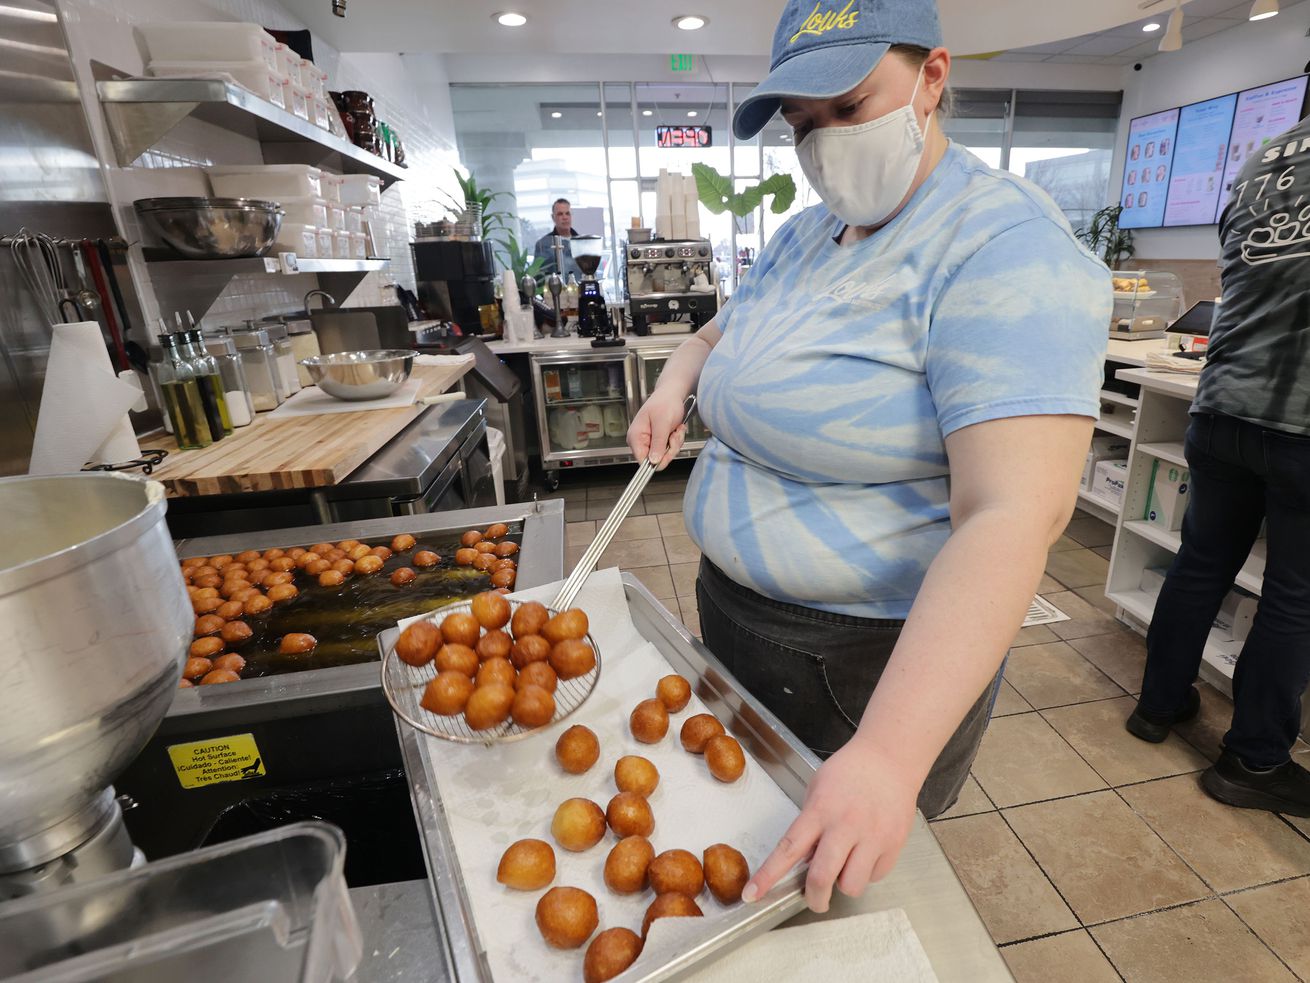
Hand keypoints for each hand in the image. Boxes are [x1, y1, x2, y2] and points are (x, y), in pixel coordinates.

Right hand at [627, 388, 687, 469]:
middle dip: (670, 448)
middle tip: (674, 434)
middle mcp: (640, 441)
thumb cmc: (665, 402)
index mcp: (635, 437)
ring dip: (675, 443)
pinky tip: (676, 429)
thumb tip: (653, 461)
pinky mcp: (658, 441)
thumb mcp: (662, 423)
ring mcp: (650, 441)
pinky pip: (669, 450)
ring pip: (665, 456)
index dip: (658, 460)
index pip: (643, 461)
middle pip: (656, 460)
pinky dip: (676, 440)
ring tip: (676, 429)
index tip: (669, 448)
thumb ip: (658, 443)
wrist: (673, 394)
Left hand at [742, 737, 918, 912]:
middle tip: (814, 899)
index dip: (768, 876)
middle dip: (814, 898)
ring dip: (844, 883)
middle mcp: (845, 825)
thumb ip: (809, 823)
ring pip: (851, 885)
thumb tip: (802, 858)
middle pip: (821, 877)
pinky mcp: (894, 845)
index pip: (787, 849)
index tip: (752, 894)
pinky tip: (866, 852)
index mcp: (820, 810)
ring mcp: (872, 836)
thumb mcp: (817, 788)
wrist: (890, 757)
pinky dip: (866, 872)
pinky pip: (874, 877)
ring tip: (846, 864)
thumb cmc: (850, 770)